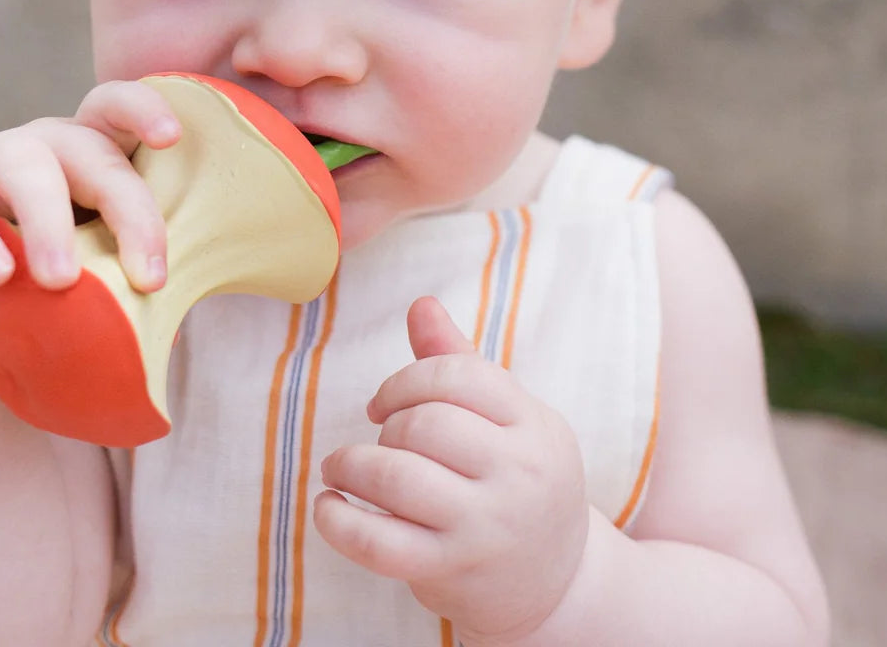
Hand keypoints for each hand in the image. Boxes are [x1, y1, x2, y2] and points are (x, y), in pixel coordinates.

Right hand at [0, 80, 180, 313]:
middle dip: (128, 211)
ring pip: (29, 172)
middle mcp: (49, 144)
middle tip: (149, 278)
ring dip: (50, 226)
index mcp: (95, 151)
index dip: (147, 111)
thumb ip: (125, 274)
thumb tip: (175, 335)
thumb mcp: (90, 257)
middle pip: (94, 154)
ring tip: (62, 281)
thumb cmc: (43, 261)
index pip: (122, 110)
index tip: (172, 139)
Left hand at [314, 297, 588, 644]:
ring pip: (396, 477)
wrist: (558, 582)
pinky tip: (328, 507)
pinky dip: (338, 522)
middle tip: (378, 438)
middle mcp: (517, 475)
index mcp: (535, 426)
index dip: (407, 379)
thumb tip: (420, 304)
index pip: (460, 376)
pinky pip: (377, 543)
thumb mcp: (509, 418)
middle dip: (385, 424)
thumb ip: (459, 361)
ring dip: (350, 465)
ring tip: (340, 467)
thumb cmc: (518, 479)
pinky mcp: (449, 572)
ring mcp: (484, 528)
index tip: (385, 401)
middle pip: (425, 423)